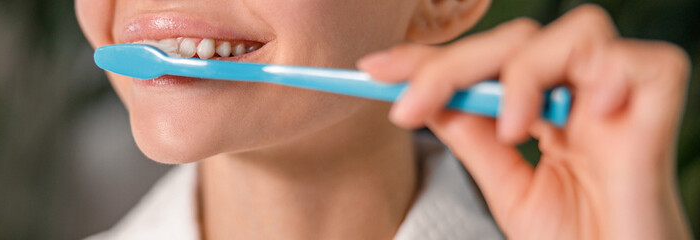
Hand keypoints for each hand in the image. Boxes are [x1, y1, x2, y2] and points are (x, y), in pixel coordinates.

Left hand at [358, 4, 691, 239]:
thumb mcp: (507, 186)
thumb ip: (473, 137)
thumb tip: (425, 96)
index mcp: (550, 109)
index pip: (487, 65)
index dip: (431, 61)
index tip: (373, 71)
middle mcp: (584, 95)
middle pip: (518, 40)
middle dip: (452, 65)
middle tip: (408, 105)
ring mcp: (622, 99)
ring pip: (575, 32)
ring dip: (526, 71)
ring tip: (513, 128)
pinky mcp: (661, 110)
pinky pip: (638, 62)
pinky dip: (603, 74)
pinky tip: (583, 116)